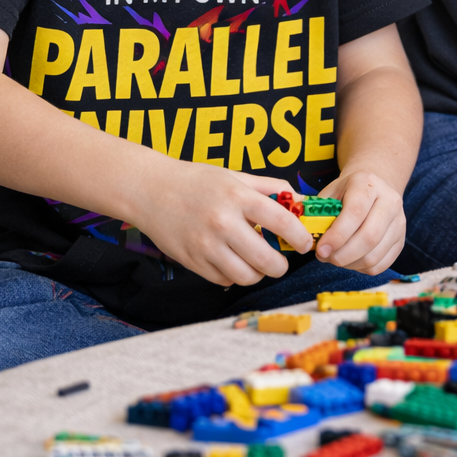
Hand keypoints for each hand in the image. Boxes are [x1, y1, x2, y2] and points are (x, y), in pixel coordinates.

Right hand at [134, 161, 312, 286]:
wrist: (151, 190)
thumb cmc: (197, 181)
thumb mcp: (235, 175)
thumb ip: (270, 187)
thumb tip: (301, 200)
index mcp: (237, 197)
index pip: (281, 222)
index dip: (300, 237)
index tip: (305, 243)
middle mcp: (222, 223)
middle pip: (266, 260)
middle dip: (281, 265)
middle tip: (281, 260)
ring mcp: (206, 245)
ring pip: (247, 276)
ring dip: (258, 273)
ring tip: (257, 262)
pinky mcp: (193, 261)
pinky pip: (224, 280)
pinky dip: (234, 275)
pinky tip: (234, 261)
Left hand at [314, 169, 405, 274]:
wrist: (375, 187)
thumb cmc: (348, 192)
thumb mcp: (332, 192)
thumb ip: (319, 212)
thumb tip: (307, 236)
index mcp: (368, 184)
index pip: (355, 213)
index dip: (337, 235)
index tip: (321, 249)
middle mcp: (389, 201)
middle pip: (369, 237)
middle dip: (343, 255)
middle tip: (325, 257)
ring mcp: (399, 222)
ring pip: (375, 255)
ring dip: (350, 264)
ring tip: (335, 258)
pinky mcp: (401, 240)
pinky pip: (381, 265)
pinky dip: (362, 269)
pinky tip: (350, 260)